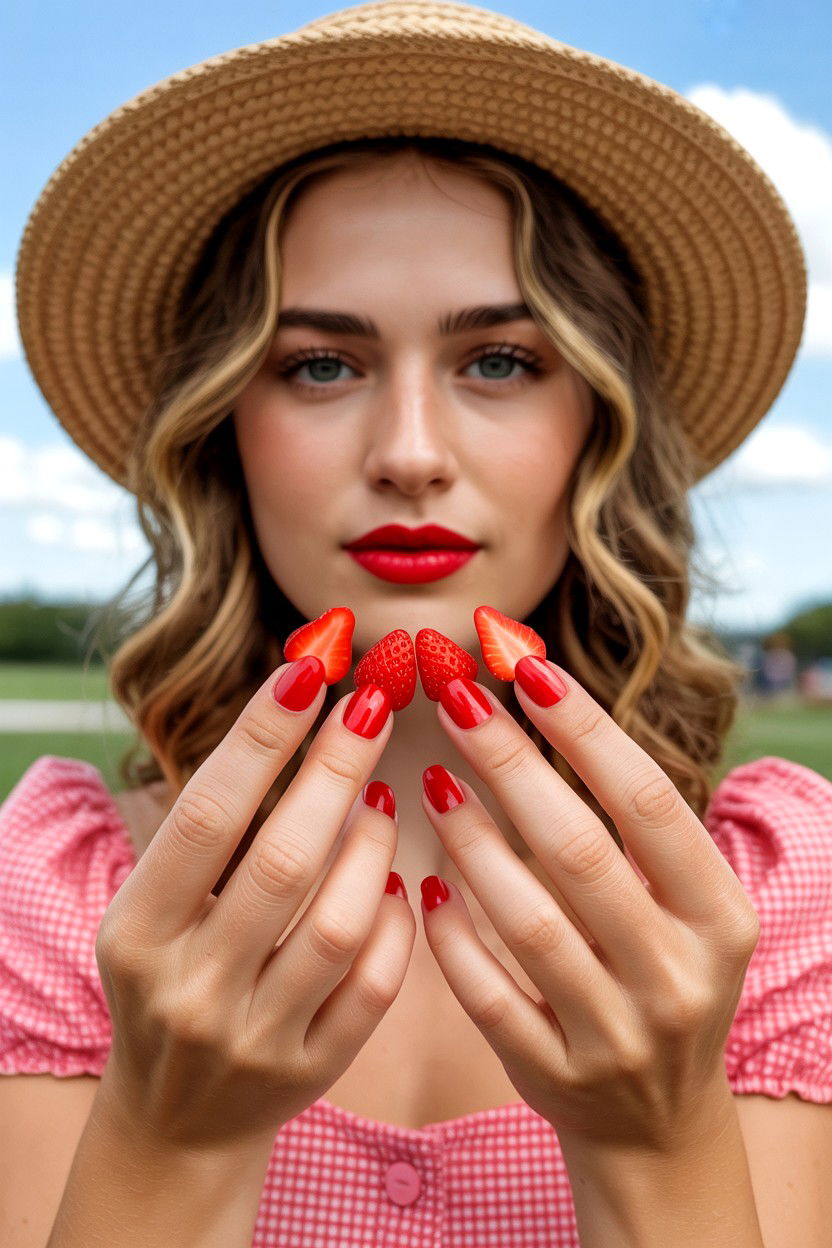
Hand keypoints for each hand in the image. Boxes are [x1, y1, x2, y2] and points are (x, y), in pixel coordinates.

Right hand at [94, 657, 414, 1153]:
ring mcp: (255, 1036)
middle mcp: (192, 987)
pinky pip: (375, 986)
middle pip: (284, 861)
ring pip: (340, 924)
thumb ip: (211, 831)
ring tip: (382, 798)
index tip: (308, 671)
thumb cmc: (169, 976)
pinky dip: (398, 923)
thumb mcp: (155, 908)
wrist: (173, 1119)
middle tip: (374, 702)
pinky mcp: (311, 1069)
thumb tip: (292, 709)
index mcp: (138, 931)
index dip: (260, 739)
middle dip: (336, 769)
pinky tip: (400, 883)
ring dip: (374, 846)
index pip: (206, 816)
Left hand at [420, 657, 760, 1154]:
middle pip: (579, 849)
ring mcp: (616, 1032)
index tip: (524, 666)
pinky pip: (486, 996)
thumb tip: (542, 695)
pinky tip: (420, 884)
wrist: (658, 1121)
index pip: (649, 802)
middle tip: (454, 696)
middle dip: (510, 762)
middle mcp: (677, 974)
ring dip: (470, 841)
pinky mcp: (555, 1075)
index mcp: (719, 915)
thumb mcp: (682, 905)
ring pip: (528, 922)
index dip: (585, 730)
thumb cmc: (657, 972)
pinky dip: (450, 936)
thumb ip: (630, 824)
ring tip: (429, 780)